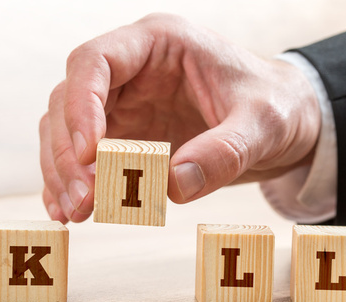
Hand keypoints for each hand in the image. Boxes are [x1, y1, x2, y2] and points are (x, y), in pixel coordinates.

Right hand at [40, 13, 320, 222]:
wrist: (282, 123)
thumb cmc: (274, 106)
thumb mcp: (264, 125)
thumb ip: (224, 152)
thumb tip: (172, 187)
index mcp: (159, 44)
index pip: (95, 61)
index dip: (82, 106)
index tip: (89, 154)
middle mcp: (130, 71)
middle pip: (68, 100)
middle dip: (68, 153)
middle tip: (83, 201)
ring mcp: (122, 105)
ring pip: (65, 132)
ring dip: (63, 173)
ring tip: (75, 213)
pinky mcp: (123, 137)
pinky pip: (82, 159)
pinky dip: (70, 185)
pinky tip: (66, 213)